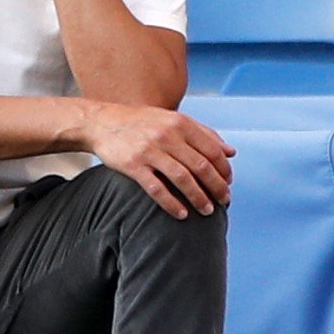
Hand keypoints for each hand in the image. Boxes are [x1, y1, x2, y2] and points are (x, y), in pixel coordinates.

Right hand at [76, 102, 234, 218]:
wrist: (102, 122)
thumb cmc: (141, 122)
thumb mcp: (172, 119)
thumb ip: (203, 133)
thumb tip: (231, 152)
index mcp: (180, 123)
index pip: (212, 150)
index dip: (224, 169)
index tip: (228, 183)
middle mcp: (167, 135)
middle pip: (201, 166)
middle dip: (217, 187)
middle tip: (224, 201)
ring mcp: (149, 151)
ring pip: (183, 179)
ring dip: (199, 197)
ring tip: (207, 210)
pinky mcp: (133, 165)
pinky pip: (157, 189)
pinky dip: (172, 204)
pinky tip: (182, 213)